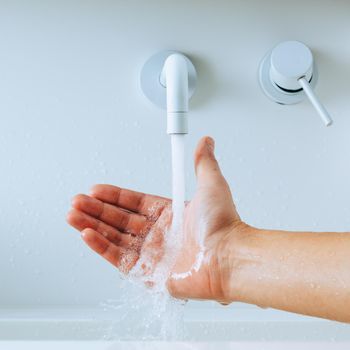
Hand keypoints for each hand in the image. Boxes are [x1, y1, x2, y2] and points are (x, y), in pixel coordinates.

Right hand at [67, 136, 246, 302]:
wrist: (230, 258)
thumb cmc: (224, 225)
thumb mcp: (211, 185)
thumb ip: (203, 163)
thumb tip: (206, 141)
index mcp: (169, 216)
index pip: (134, 203)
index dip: (114, 196)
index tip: (97, 189)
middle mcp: (159, 235)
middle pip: (120, 220)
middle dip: (96, 209)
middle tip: (77, 200)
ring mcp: (153, 255)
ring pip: (114, 238)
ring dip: (92, 225)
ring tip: (73, 214)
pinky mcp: (149, 275)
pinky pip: (119, 259)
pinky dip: (101, 246)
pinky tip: (86, 234)